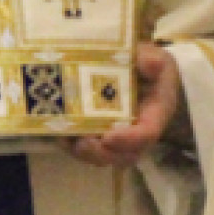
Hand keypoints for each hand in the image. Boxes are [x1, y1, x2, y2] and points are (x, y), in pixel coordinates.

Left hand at [70, 42, 182, 167]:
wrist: (140, 71)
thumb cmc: (148, 66)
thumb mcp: (155, 58)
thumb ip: (152, 60)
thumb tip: (151, 63)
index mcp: (154, 115)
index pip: (147, 134)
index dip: (129, 140)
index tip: (109, 137)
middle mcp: (137, 132)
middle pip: (123, 156)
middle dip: (101, 154)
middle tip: (83, 143)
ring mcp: (117, 136)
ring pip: (102, 156)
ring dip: (83, 152)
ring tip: (65, 139)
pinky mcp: (99, 134)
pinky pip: (86, 149)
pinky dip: (71, 145)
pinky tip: (58, 133)